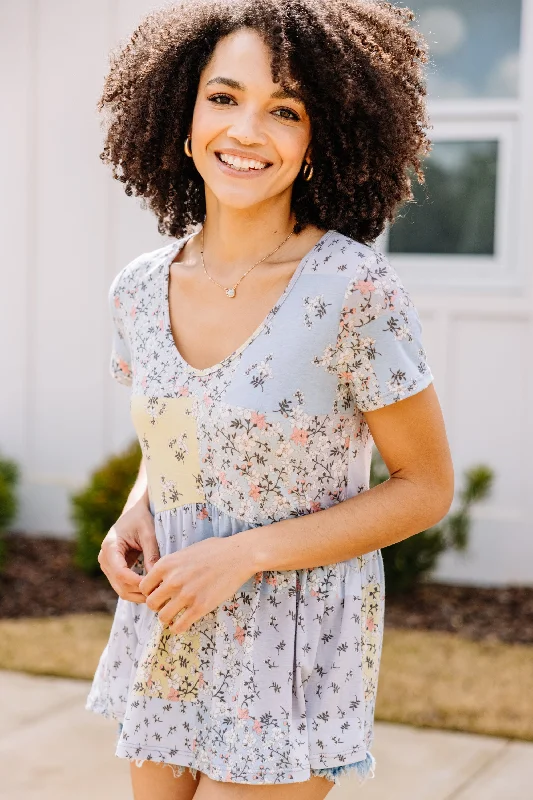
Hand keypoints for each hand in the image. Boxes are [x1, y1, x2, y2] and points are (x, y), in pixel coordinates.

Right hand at [98, 498, 159, 602]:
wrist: (134, 512)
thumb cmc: (141, 518)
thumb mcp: (148, 533)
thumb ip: (151, 554)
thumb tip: (154, 577)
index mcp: (110, 546)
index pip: (120, 573)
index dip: (137, 582)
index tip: (154, 585)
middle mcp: (104, 558)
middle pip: (120, 585)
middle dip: (139, 592)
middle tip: (159, 594)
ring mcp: (108, 566)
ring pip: (121, 589)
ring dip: (138, 595)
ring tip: (157, 594)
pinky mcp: (114, 570)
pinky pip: (123, 586)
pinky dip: (136, 590)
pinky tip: (152, 590)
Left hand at [138, 535, 255, 633]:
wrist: (238, 555)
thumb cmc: (215, 550)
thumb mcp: (185, 551)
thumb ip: (171, 566)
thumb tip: (161, 578)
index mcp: (166, 564)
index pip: (144, 587)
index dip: (150, 591)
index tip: (159, 592)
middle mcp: (172, 580)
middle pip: (151, 603)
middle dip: (158, 605)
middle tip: (168, 604)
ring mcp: (186, 595)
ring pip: (163, 617)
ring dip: (168, 617)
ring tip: (176, 614)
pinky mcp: (200, 607)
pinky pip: (179, 626)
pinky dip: (179, 627)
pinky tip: (184, 622)